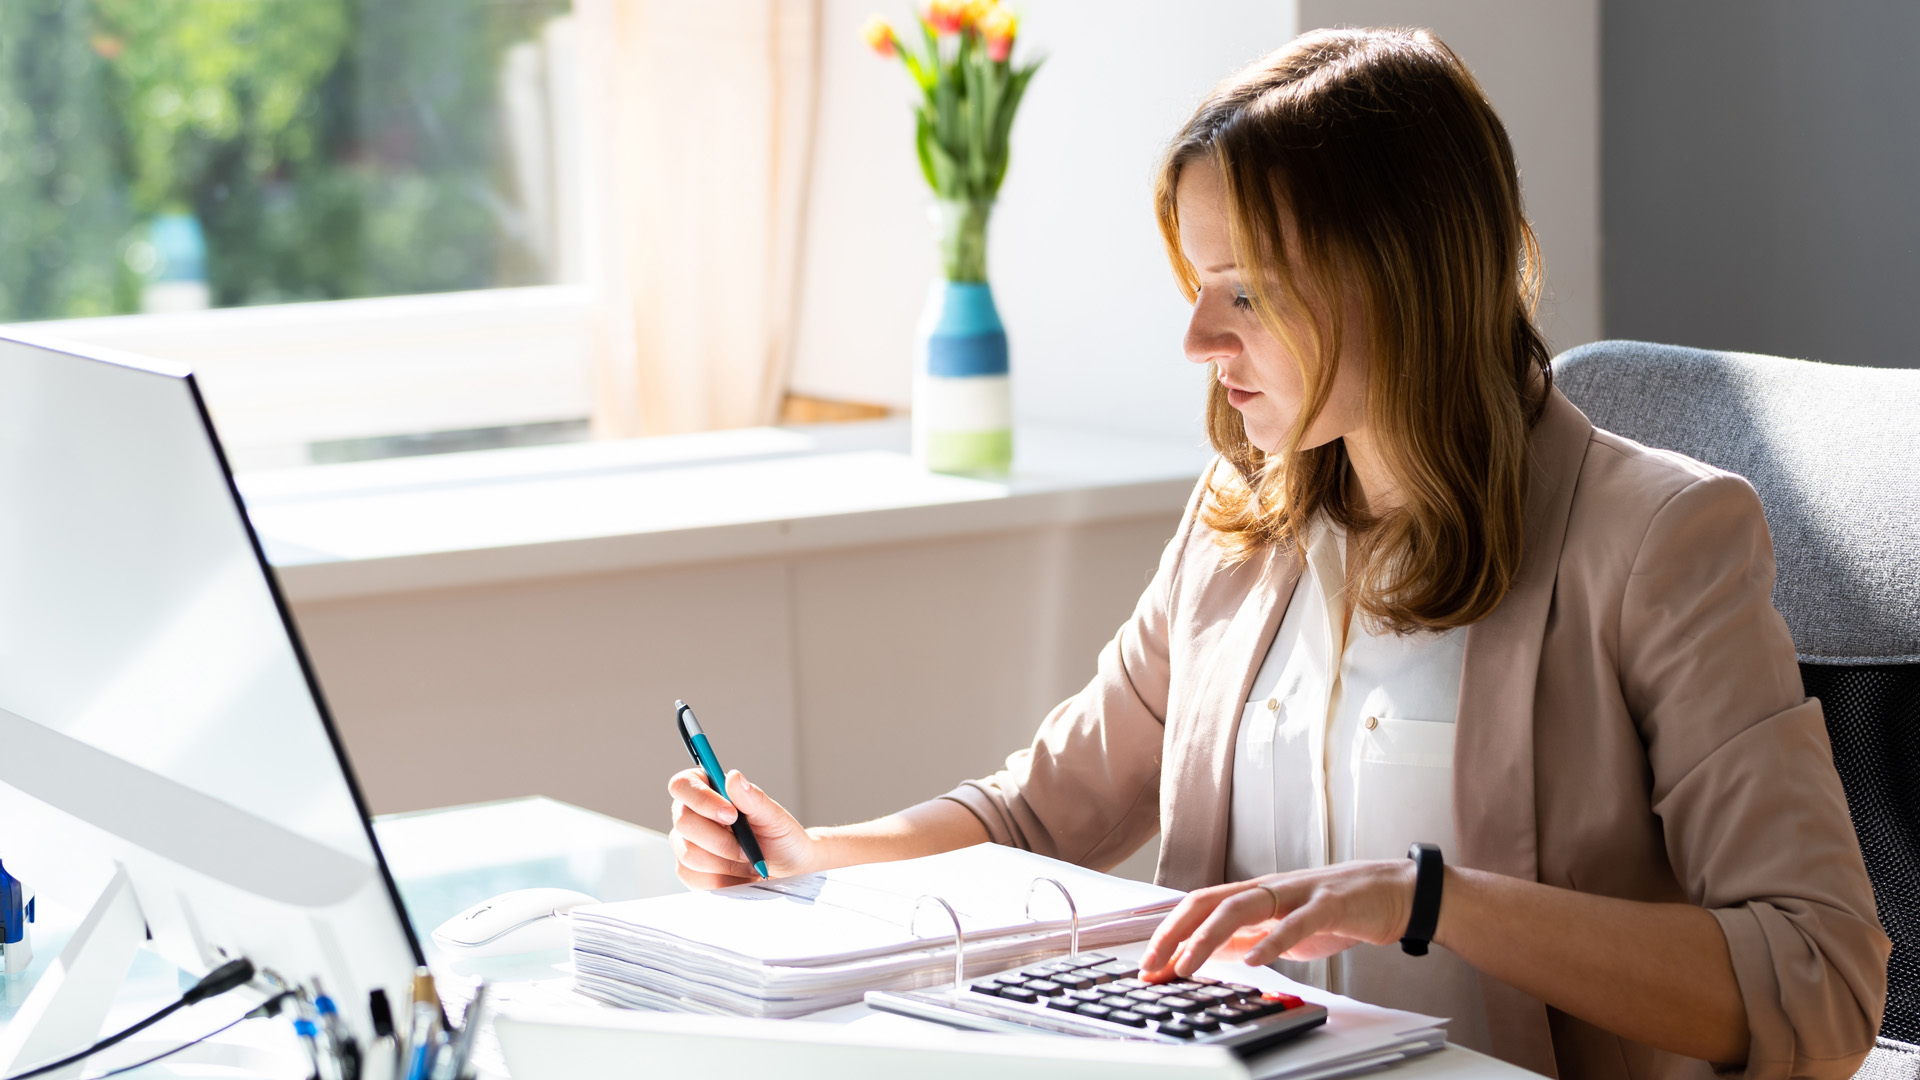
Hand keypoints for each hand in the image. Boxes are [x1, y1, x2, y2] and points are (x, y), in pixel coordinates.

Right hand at [668, 768, 819, 888]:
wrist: (788, 873)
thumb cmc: (782, 841)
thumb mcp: (775, 818)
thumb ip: (753, 798)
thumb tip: (734, 777)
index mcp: (709, 790)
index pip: (683, 784)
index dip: (701, 799)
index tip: (731, 814)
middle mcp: (692, 814)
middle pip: (684, 822)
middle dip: (720, 839)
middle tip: (746, 847)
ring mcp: (686, 844)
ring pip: (689, 853)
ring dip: (725, 862)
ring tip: (746, 860)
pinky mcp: (688, 871)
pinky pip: (694, 877)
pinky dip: (722, 879)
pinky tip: (738, 874)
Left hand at [1138, 860, 1416, 979]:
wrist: (1396, 893)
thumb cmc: (1341, 910)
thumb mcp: (1286, 927)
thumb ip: (1252, 937)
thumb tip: (1215, 953)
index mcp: (1258, 894)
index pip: (1200, 905)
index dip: (1170, 930)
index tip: (1149, 962)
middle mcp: (1271, 888)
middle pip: (1209, 901)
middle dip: (1175, 932)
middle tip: (1153, 964)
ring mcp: (1299, 893)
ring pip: (1242, 907)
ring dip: (1208, 937)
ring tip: (1187, 965)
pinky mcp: (1330, 904)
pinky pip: (1297, 922)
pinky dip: (1274, 941)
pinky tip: (1257, 960)